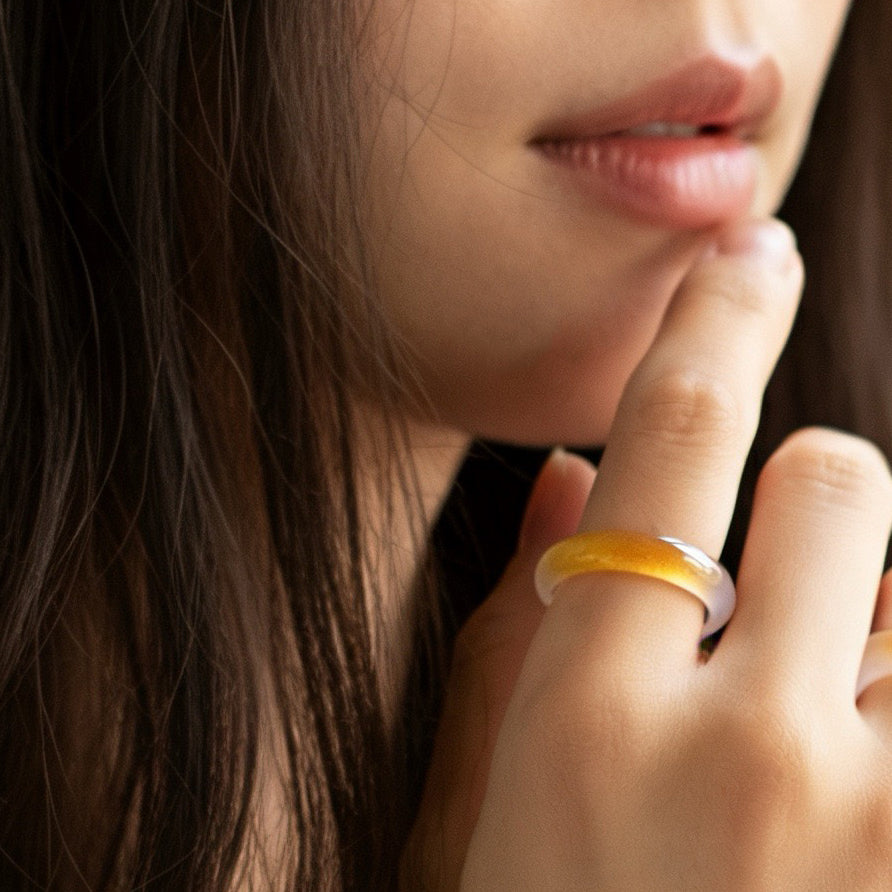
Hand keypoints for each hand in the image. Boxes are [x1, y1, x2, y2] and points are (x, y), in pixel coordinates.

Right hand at [404, 220, 891, 889]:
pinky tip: (852, 778)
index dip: (714, 319)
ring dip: (880, 631)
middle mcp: (750, 756)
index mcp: (591, 713)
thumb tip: (578, 477)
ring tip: (821, 752)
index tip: (751, 251)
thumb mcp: (490, 804)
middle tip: (778, 608)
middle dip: (816, 507)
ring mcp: (882, 828)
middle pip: (842, 479)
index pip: (669, 436)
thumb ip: (520, 627)